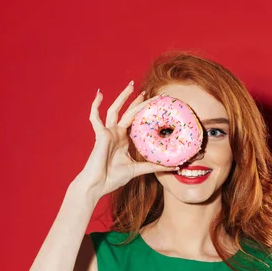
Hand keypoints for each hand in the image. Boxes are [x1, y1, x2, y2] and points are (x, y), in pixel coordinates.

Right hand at [74, 81, 176, 200]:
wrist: (97, 185)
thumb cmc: (113, 178)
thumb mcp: (138, 169)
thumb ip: (154, 166)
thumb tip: (175, 166)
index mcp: (123, 140)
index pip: (136, 122)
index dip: (145, 113)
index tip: (157, 105)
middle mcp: (116, 134)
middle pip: (129, 112)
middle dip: (139, 102)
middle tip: (151, 92)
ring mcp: (107, 132)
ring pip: (115, 110)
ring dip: (123, 97)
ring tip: (132, 85)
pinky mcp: (100, 134)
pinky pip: (95, 117)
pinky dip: (95, 106)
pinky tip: (99, 94)